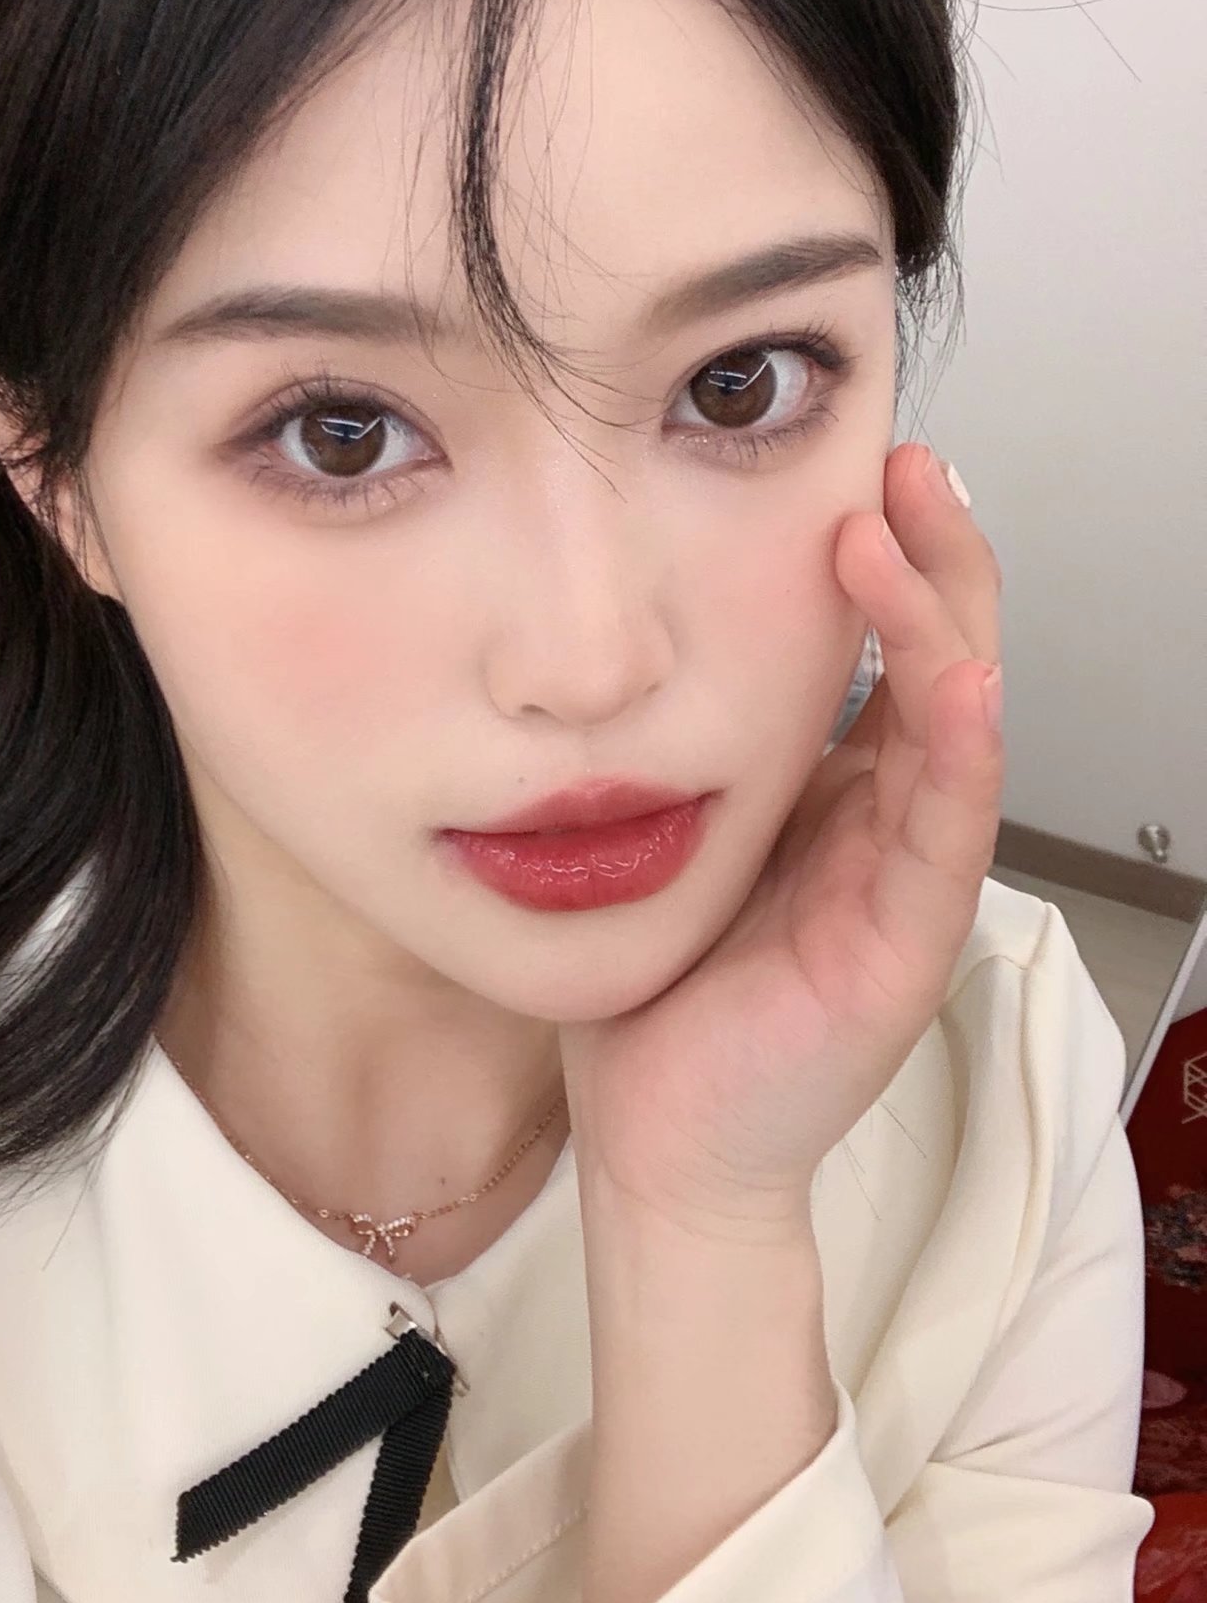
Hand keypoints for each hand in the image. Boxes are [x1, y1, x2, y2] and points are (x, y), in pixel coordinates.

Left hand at [558, 442, 1003, 1239]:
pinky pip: (945, 835)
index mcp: (838, 790)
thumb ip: (696, 747)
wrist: (664, 1142)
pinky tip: (961, 681)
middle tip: (901, 460)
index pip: (886, 649)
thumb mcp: (681, 832)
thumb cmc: (666, 994)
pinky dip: (961, 753)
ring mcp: (907, 878)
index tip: (851, 468)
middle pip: (941, 658)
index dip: (884, 559)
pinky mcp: (905, 946)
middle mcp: (887, 819)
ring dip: (937, 617)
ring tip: (904, 523)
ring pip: (954, 723)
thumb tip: (640, 637)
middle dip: (931, 553)